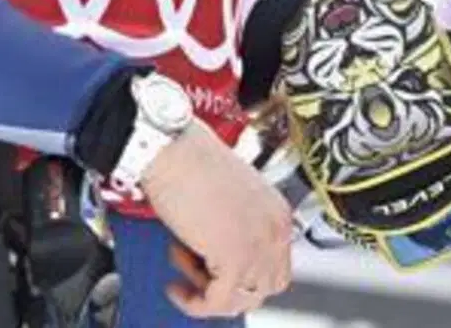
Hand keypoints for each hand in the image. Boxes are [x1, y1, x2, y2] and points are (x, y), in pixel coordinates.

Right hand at [139, 119, 293, 316]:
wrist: (173, 148)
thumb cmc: (189, 161)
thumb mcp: (226, 199)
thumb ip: (235, 227)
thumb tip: (219, 256)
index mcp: (277, 211)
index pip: (276, 264)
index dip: (244, 273)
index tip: (216, 271)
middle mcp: (276, 229)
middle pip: (266, 285)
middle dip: (230, 286)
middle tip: (200, 272)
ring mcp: (259, 245)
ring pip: (244, 299)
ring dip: (209, 292)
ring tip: (184, 267)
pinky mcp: (236, 258)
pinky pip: (218, 302)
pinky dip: (194, 303)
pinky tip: (177, 286)